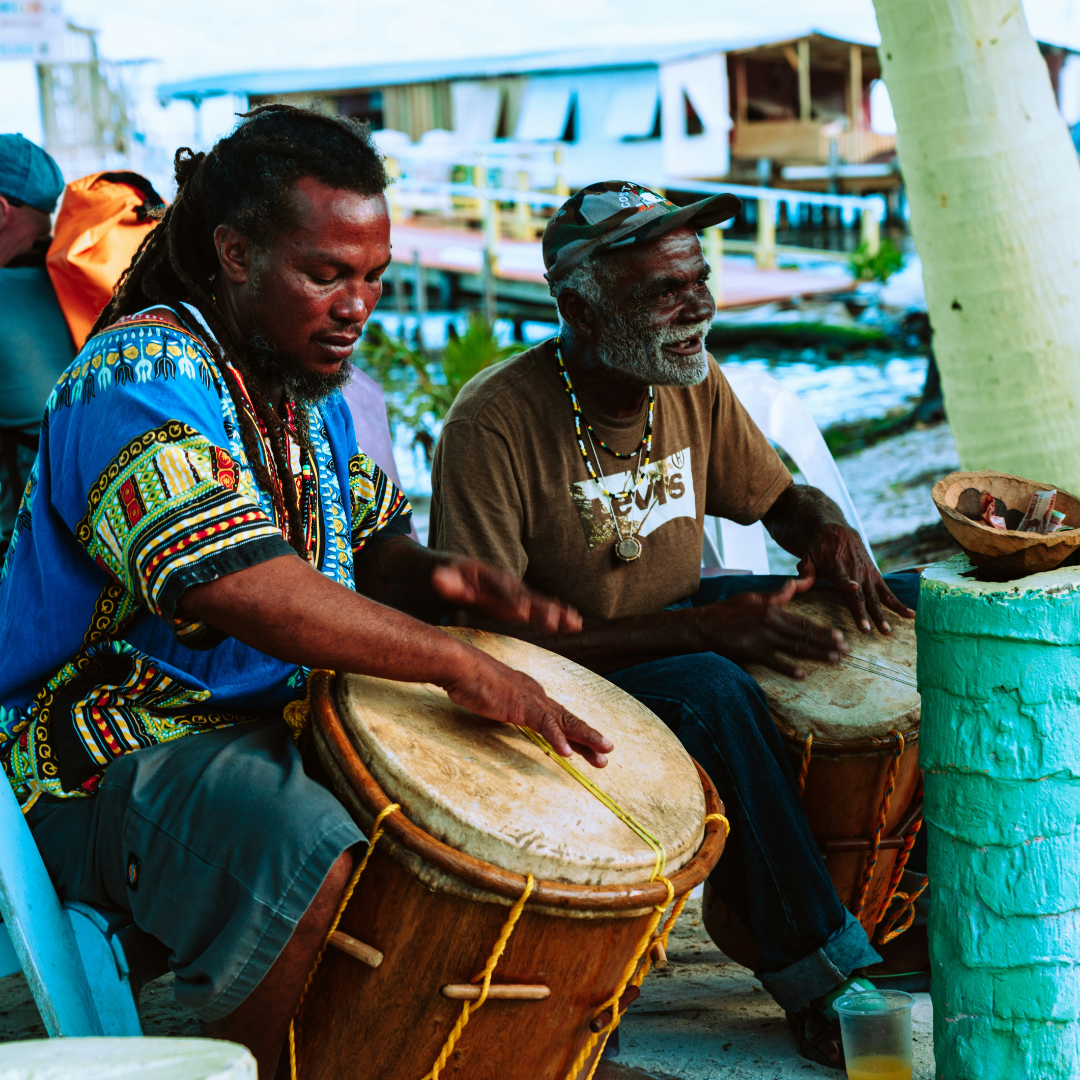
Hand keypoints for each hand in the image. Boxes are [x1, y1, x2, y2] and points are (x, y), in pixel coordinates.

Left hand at [431, 557, 581, 633]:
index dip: (509, 601)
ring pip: (535, 601)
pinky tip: (574, 622)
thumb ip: (444, 582)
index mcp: (483, 577)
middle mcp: (501, 581)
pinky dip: (556, 612)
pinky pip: (538, 606)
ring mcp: (510, 590)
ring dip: (554, 612)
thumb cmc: (437, 577)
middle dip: (539, 608)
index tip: (521, 613)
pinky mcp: (515, 600)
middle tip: (553, 621)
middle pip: (523, 595)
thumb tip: (439, 578)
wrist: (438, 569)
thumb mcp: (438, 578)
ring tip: (573, 622)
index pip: (498, 590)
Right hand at [442, 650, 612, 767]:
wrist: (460, 664)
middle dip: (589, 737)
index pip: (559, 716)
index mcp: (532, 694)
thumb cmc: (470, 679)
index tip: (589, 746)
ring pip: (565, 722)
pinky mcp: (520, 706)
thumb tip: (509, 714)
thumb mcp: (494, 697)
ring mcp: (531, 700)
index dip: (576, 732)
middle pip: (568, 719)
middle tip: (607, 753)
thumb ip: (506, 706)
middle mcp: (537, 696)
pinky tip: (566, 752)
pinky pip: (544, 724)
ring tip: (602, 754)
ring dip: (586, 738)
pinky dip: (557, 738)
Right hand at [692, 577, 848, 678]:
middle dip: (828, 644)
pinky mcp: (754, 653)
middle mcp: (772, 624)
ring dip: (817, 655)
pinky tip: (803, 674)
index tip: (840, 635)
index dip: (823, 630)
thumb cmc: (728, 610)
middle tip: (845, 651)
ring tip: (834, 660)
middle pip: (805, 636)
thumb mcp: (753, 597)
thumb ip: (777, 594)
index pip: (804, 622)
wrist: (705, 625)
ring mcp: (764, 640)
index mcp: (773, 610)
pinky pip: (775, 662)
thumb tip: (794, 583)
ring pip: (796, 648)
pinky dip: (789, 669)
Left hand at [795, 523, 913, 634]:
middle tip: (870, 630)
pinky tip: (911, 615)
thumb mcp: (808, 557)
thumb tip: (795, 586)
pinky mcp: (876, 576)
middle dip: (866, 613)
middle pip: (861, 594)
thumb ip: (804, 573)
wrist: (838, 531)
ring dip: (884, 614)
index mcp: (837, 566)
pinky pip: (888, 592)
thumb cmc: (819, 549)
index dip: (847, 582)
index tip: (853, 588)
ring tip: (888, 630)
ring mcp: (868, 575)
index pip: (842, 576)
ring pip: (877, 597)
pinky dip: (899, 604)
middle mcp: (855, 572)